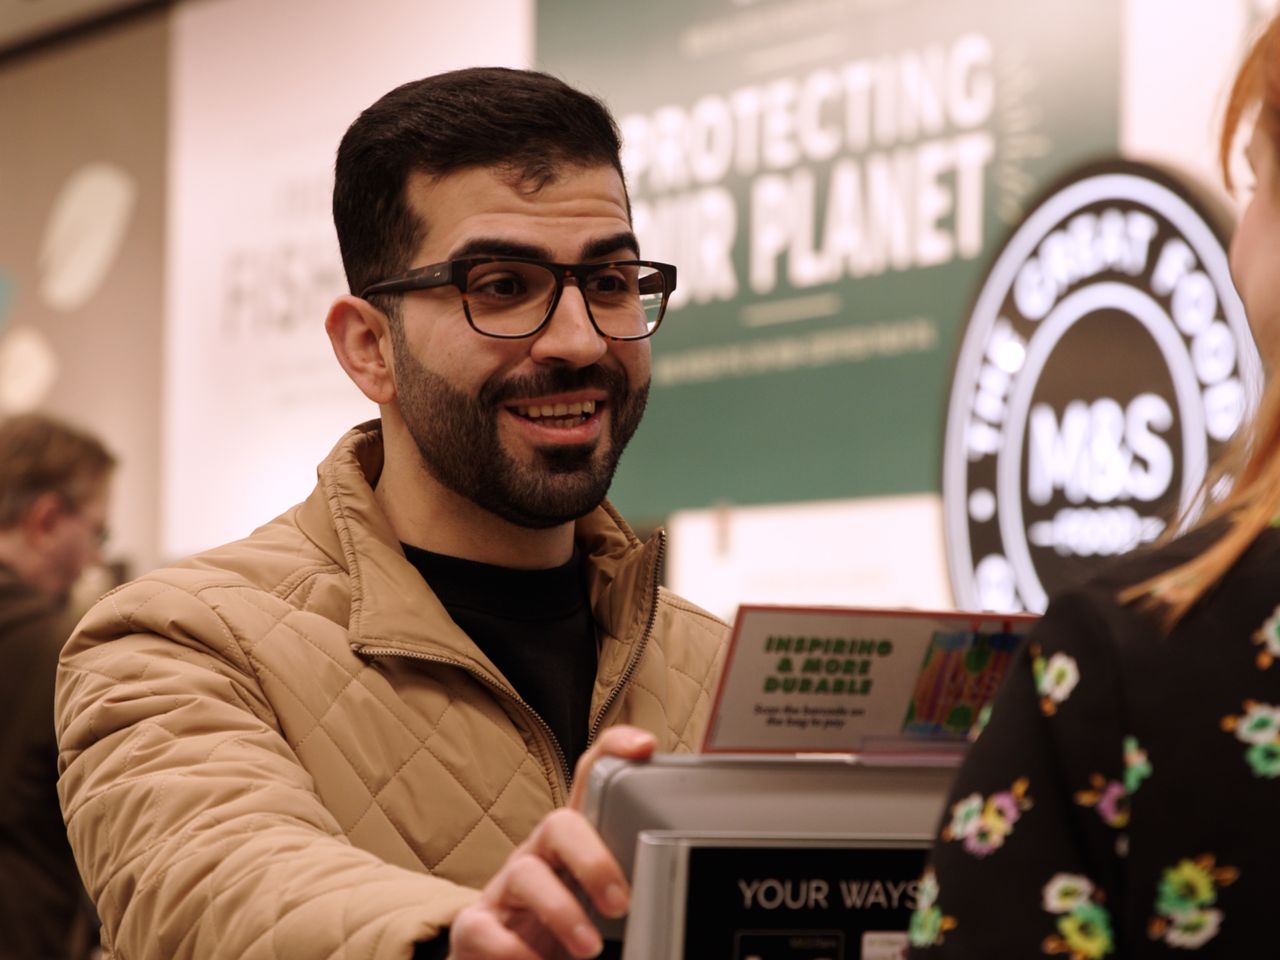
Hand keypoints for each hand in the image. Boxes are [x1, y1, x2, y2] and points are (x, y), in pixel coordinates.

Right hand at [447, 726, 655, 958]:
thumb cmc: (565, 934)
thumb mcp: (602, 905)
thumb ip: (633, 892)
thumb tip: (683, 901)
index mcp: (574, 843)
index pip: (589, 779)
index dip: (614, 751)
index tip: (645, 748)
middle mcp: (538, 854)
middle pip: (559, 824)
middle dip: (593, 861)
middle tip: (621, 903)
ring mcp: (504, 888)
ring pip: (526, 874)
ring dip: (561, 911)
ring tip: (589, 947)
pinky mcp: (476, 926)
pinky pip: (485, 927)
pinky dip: (513, 950)